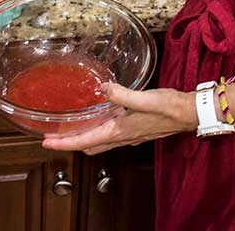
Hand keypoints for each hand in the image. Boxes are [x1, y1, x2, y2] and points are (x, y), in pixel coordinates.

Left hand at [41, 83, 197, 155]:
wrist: (189, 113)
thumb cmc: (169, 107)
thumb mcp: (145, 98)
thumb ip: (122, 94)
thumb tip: (102, 88)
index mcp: (119, 131)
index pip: (85, 141)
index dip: (64, 143)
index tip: (46, 142)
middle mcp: (121, 137)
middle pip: (87, 145)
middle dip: (68, 143)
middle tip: (51, 137)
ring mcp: (128, 135)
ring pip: (98, 142)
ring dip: (81, 139)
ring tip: (67, 129)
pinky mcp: (134, 129)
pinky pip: (108, 136)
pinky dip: (96, 132)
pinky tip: (96, 119)